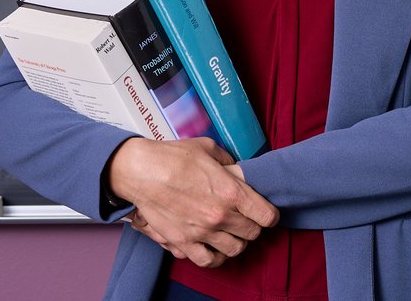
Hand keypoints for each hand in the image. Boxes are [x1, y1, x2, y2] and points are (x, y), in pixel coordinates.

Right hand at [109, 137, 277, 267]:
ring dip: (236, 242)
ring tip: (231, 234)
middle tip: (245, 219)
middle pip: (253, 233)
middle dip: (252, 226)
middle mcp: (220, 216)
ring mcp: (202, 232)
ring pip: (234, 250)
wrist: (140, 171)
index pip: (267, 216)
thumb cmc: (171, 157)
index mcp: (231, 192)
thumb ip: (228, 162)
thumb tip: (236, 170)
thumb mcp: (208, 149)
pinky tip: (214, 248)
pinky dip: (215, 257)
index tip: (265, 213)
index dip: (269, 215)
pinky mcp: (184, 242)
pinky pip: (208, 261)